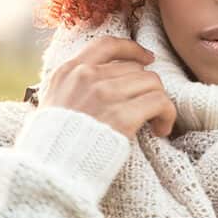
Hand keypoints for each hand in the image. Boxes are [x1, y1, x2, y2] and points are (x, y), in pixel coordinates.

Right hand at [39, 36, 176, 139]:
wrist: (50, 173)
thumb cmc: (52, 146)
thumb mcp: (52, 104)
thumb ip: (73, 88)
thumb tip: (99, 82)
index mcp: (68, 72)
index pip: (107, 44)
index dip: (132, 49)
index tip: (147, 59)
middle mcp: (86, 77)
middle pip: (136, 68)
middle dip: (147, 89)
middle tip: (148, 110)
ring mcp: (104, 94)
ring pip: (152, 82)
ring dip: (160, 102)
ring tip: (156, 122)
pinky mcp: (121, 115)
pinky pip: (160, 102)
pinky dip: (167, 115)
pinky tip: (160, 129)